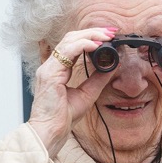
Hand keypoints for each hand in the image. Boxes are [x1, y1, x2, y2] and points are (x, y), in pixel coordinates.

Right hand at [29, 27, 116, 155]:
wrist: (52, 131)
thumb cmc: (63, 117)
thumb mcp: (87, 94)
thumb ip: (98, 79)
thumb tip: (112, 66)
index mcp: (58, 69)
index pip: (73, 45)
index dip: (90, 37)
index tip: (108, 36)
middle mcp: (51, 66)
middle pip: (70, 38)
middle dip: (92, 32)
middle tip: (111, 31)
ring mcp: (48, 68)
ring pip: (68, 40)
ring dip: (90, 35)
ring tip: (106, 36)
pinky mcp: (50, 73)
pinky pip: (67, 51)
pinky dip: (83, 45)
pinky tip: (95, 45)